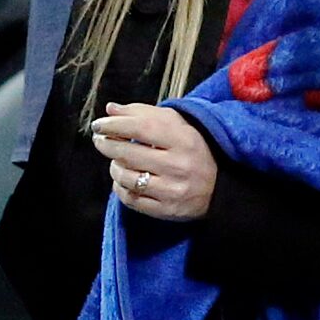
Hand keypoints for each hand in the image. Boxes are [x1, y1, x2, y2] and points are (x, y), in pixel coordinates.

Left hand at [93, 102, 218, 222]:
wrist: (220, 187)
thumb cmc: (193, 149)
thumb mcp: (177, 125)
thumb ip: (143, 114)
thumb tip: (111, 109)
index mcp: (183, 139)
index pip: (140, 128)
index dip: (114, 125)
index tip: (99, 124)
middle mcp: (178, 165)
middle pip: (128, 154)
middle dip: (107, 145)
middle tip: (100, 140)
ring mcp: (172, 190)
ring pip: (127, 177)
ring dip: (114, 167)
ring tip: (116, 161)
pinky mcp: (166, 210)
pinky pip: (131, 199)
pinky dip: (120, 187)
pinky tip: (123, 180)